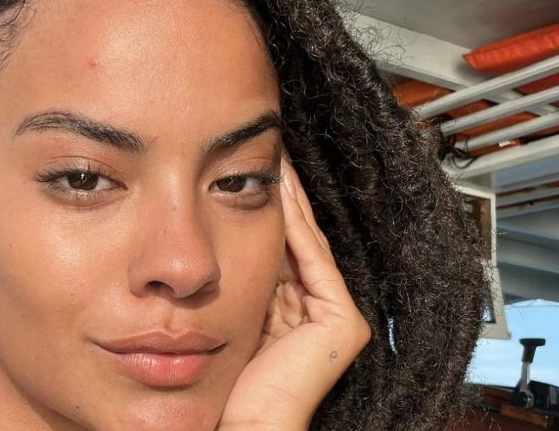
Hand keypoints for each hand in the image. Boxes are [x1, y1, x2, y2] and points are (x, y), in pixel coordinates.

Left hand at [219, 158, 370, 429]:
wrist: (243, 423)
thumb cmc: (228, 384)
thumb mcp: (231, 315)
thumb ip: (235, 282)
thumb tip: (215, 238)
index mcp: (291, 311)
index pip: (281, 250)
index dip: (269, 212)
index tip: (255, 173)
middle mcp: (316, 311)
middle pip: (297, 242)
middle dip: (283, 200)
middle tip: (271, 154)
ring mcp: (334, 317)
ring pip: (306, 244)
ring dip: (291, 202)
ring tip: (279, 160)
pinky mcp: (343, 324)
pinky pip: (313, 263)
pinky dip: (296, 226)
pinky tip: (282, 190)